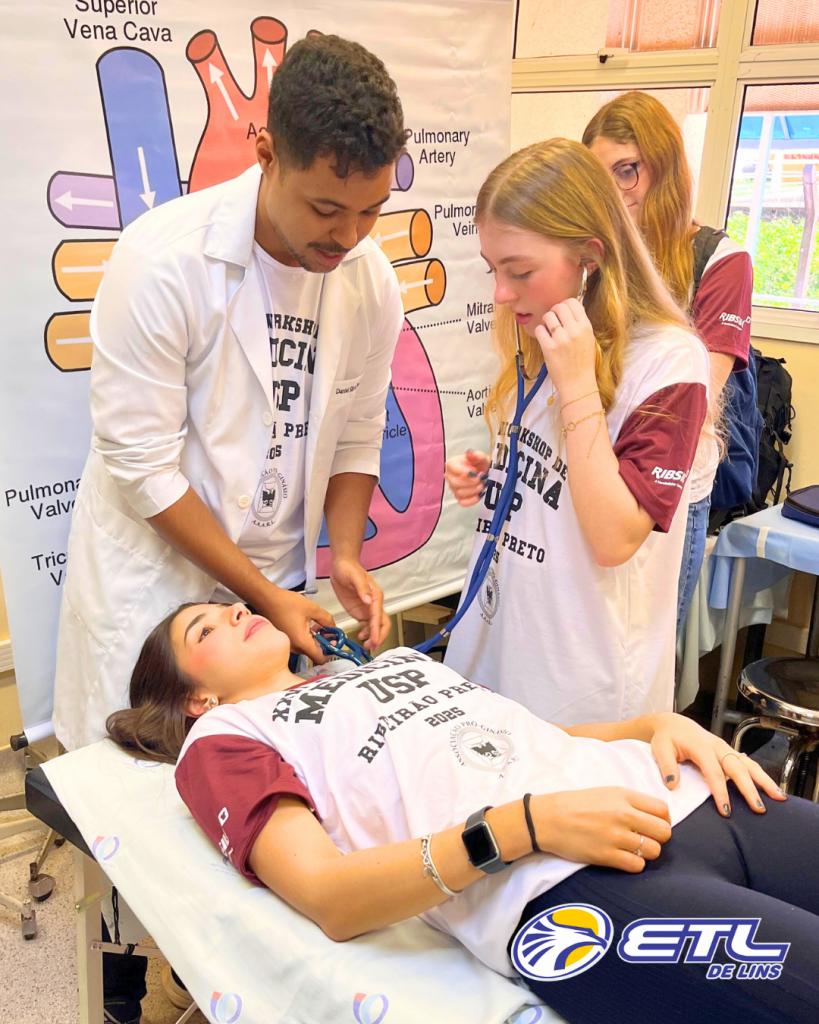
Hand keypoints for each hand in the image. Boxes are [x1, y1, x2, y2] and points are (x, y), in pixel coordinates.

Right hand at [257, 586, 334, 663]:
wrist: (266, 599)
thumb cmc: (287, 603)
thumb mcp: (312, 608)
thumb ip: (327, 620)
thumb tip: (334, 628)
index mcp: (302, 643)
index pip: (320, 659)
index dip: (330, 652)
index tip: (334, 640)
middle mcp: (295, 648)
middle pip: (315, 653)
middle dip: (324, 642)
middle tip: (328, 628)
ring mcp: (289, 646)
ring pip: (308, 648)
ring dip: (316, 638)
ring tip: (318, 624)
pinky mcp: (286, 641)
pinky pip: (300, 643)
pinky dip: (308, 636)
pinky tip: (308, 624)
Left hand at [330, 558, 389, 650]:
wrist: (342, 566)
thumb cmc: (348, 569)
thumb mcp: (354, 576)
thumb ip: (362, 589)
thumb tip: (369, 601)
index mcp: (376, 595)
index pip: (378, 616)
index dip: (377, 629)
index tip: (374, 640)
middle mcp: (374, 604)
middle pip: (383, 623)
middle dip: (379, 636)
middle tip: (371, 647)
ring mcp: (367, 609)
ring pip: (376, 626)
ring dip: (373, 637)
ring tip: (366, 645)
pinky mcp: (360, 611)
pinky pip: (367, 625)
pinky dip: (366, 633)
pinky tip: (360, 637)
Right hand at [444, 450, 489, 506]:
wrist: (482, 473)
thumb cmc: (478, 464)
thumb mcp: (480, 457)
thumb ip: (476, 455)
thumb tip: (469, 453)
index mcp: (451, 464)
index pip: (453, 468)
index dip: (465, 472)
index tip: (476, 472)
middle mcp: (449, 476)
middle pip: (455, 483)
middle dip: (471, 482)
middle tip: (482, 478)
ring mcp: (453, 488)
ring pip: (459, 493)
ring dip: (474, 490)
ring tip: (483, 484)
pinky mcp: (459, 498)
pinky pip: (462, 503)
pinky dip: (472, 500)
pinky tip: (480, 494)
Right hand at [532, 787, 671, 873]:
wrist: (548, 818)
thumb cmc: (576, 804)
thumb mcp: (606, 792)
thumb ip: (632, 802)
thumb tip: (655, 817)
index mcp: (624, 795)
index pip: (663, 810)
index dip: (663, 820)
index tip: (654, 825)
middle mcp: (623, 814)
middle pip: (664, 832)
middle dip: (659, 838)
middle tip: (646, 839)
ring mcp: (616, 836)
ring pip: (654, 851)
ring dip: (647, 852)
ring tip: (633, 849)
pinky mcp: (607, 855)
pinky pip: (637, 865)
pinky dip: (634, 864)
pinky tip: (623, 858)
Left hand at [533, 298, 596, 401]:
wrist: (578, 383)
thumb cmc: (584, 362)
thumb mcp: (588, 339)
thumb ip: (580, 322)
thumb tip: (573, 304)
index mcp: (586, 326)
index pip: (573, 302)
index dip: (565, 304)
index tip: (563, 313)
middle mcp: (574, 330)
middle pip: (559, 306)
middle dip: (554, 311)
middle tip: (554, 321)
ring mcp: (561, 339)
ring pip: (548, 316)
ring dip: (546, 321)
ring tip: (549, 330)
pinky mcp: (549, 348)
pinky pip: (539, 330)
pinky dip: (540, 332)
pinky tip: (545, 339)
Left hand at [647, 712, 787, 815]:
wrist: (673, 724)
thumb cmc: (667, 738)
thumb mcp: (660, 749)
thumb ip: (666, 766)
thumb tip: (672, 785)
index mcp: (700, 746)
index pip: (713, 771)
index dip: (720, 791)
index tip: (726, 810)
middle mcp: (717, 746)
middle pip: (737, 768)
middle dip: (749, 789)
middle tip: (758, 808)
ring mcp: (725, 749)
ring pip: (749, 764)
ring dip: (764, 781)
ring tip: (779, 797)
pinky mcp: (729, 752)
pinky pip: (748, 764)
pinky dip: (761, 776)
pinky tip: (772, 789)